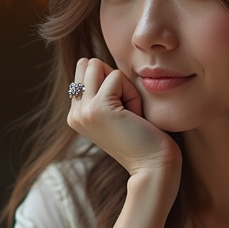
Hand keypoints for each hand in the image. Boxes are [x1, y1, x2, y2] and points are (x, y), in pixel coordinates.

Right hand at [67, 58, 180, 180]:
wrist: (154, 166)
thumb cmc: (145, 137)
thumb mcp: (118, 110)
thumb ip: (103, 90)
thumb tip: (92, 61)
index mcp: (76, 115)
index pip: (86, 71)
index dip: (112, 83)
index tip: (124, 112)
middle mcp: (74, 114)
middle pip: (88, 64)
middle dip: (114, 79)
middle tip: (128, 110)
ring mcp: (82, 112)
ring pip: (97, 65)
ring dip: (122, 84)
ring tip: (131, 112)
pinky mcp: (97, 108)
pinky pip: (116, 76)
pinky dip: (132, 92)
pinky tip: (136, 116)